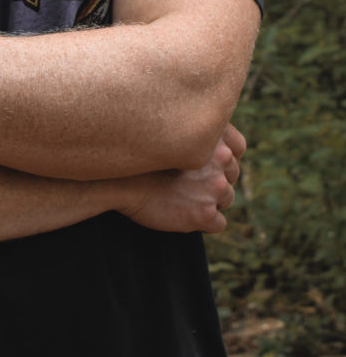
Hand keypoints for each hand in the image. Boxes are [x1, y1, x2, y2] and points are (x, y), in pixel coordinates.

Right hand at [119, 123, 245, 233]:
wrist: (118, 180)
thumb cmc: (140, 157)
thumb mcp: (170, 132)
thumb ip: (194, 136)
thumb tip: (213, 145)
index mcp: (212, 135)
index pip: (238, 147)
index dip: (223, 157)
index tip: (205, 162)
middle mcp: (219, 159)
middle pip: (232, 175)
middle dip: (214, 180)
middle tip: (187, 183)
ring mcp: (214, 187)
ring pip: (227, 199)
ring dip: (210, 201)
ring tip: (183, 198)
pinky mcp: (205, 213)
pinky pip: (218, 223)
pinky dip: (204, 222)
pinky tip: (183, 214)